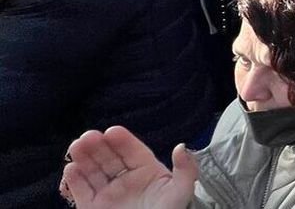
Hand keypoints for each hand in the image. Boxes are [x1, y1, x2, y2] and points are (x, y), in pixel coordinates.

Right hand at [62, 127, 196, 208]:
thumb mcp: (181, 191)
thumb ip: (186, 169)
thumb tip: (181, 146)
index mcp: (147, 172)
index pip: (133, 151)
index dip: (123, 141)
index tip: (112, 131)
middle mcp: (125, 180)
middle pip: (109, 158)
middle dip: (98, 146)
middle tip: (88, 136)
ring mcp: (108, 193)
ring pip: (93, 171)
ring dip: (84, 158)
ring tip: (76, 146)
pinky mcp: (93, 207)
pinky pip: (81, 192)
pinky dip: (75, 180)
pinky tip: (71, 168)